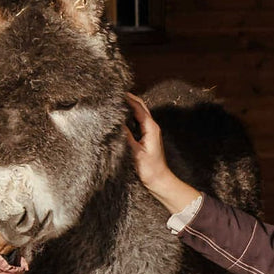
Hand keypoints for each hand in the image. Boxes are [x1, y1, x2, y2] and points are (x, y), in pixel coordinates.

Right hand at [123, 93, 199, 213]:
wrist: (158, 180)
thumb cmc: (149, 168)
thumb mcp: (135, 152)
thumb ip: (126, 136)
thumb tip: (116, 123)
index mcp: (151, 128)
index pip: (138, 108)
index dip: (128, 99)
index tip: (117, 93)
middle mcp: (152, 127)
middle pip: (140, 107)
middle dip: (129, 99)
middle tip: (116, 94)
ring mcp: (149, 132)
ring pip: (139, 113)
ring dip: (129, 106)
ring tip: (116, 102)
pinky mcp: (146, 137)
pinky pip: (137, 122)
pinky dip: (130, 116)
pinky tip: (121, 117)